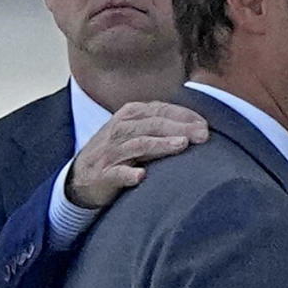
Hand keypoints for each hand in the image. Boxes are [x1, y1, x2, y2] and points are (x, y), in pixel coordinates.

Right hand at [66, 101, 208, 208]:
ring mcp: (111, 152)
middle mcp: (120, 130)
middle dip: (180, 128)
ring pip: (138, 145)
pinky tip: (141, 176)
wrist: (81, 177)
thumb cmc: (119, 152)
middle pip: (153, 125)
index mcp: (130, 115)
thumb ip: (163, 125)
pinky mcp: (103, 175)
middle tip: (203, 135)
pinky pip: (116, 174)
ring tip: (182, 145)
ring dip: (160, 145)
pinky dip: (128, 175)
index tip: (206, 125)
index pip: (161, 110)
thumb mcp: (137, 131)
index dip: (185, 116)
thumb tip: (201, 126)